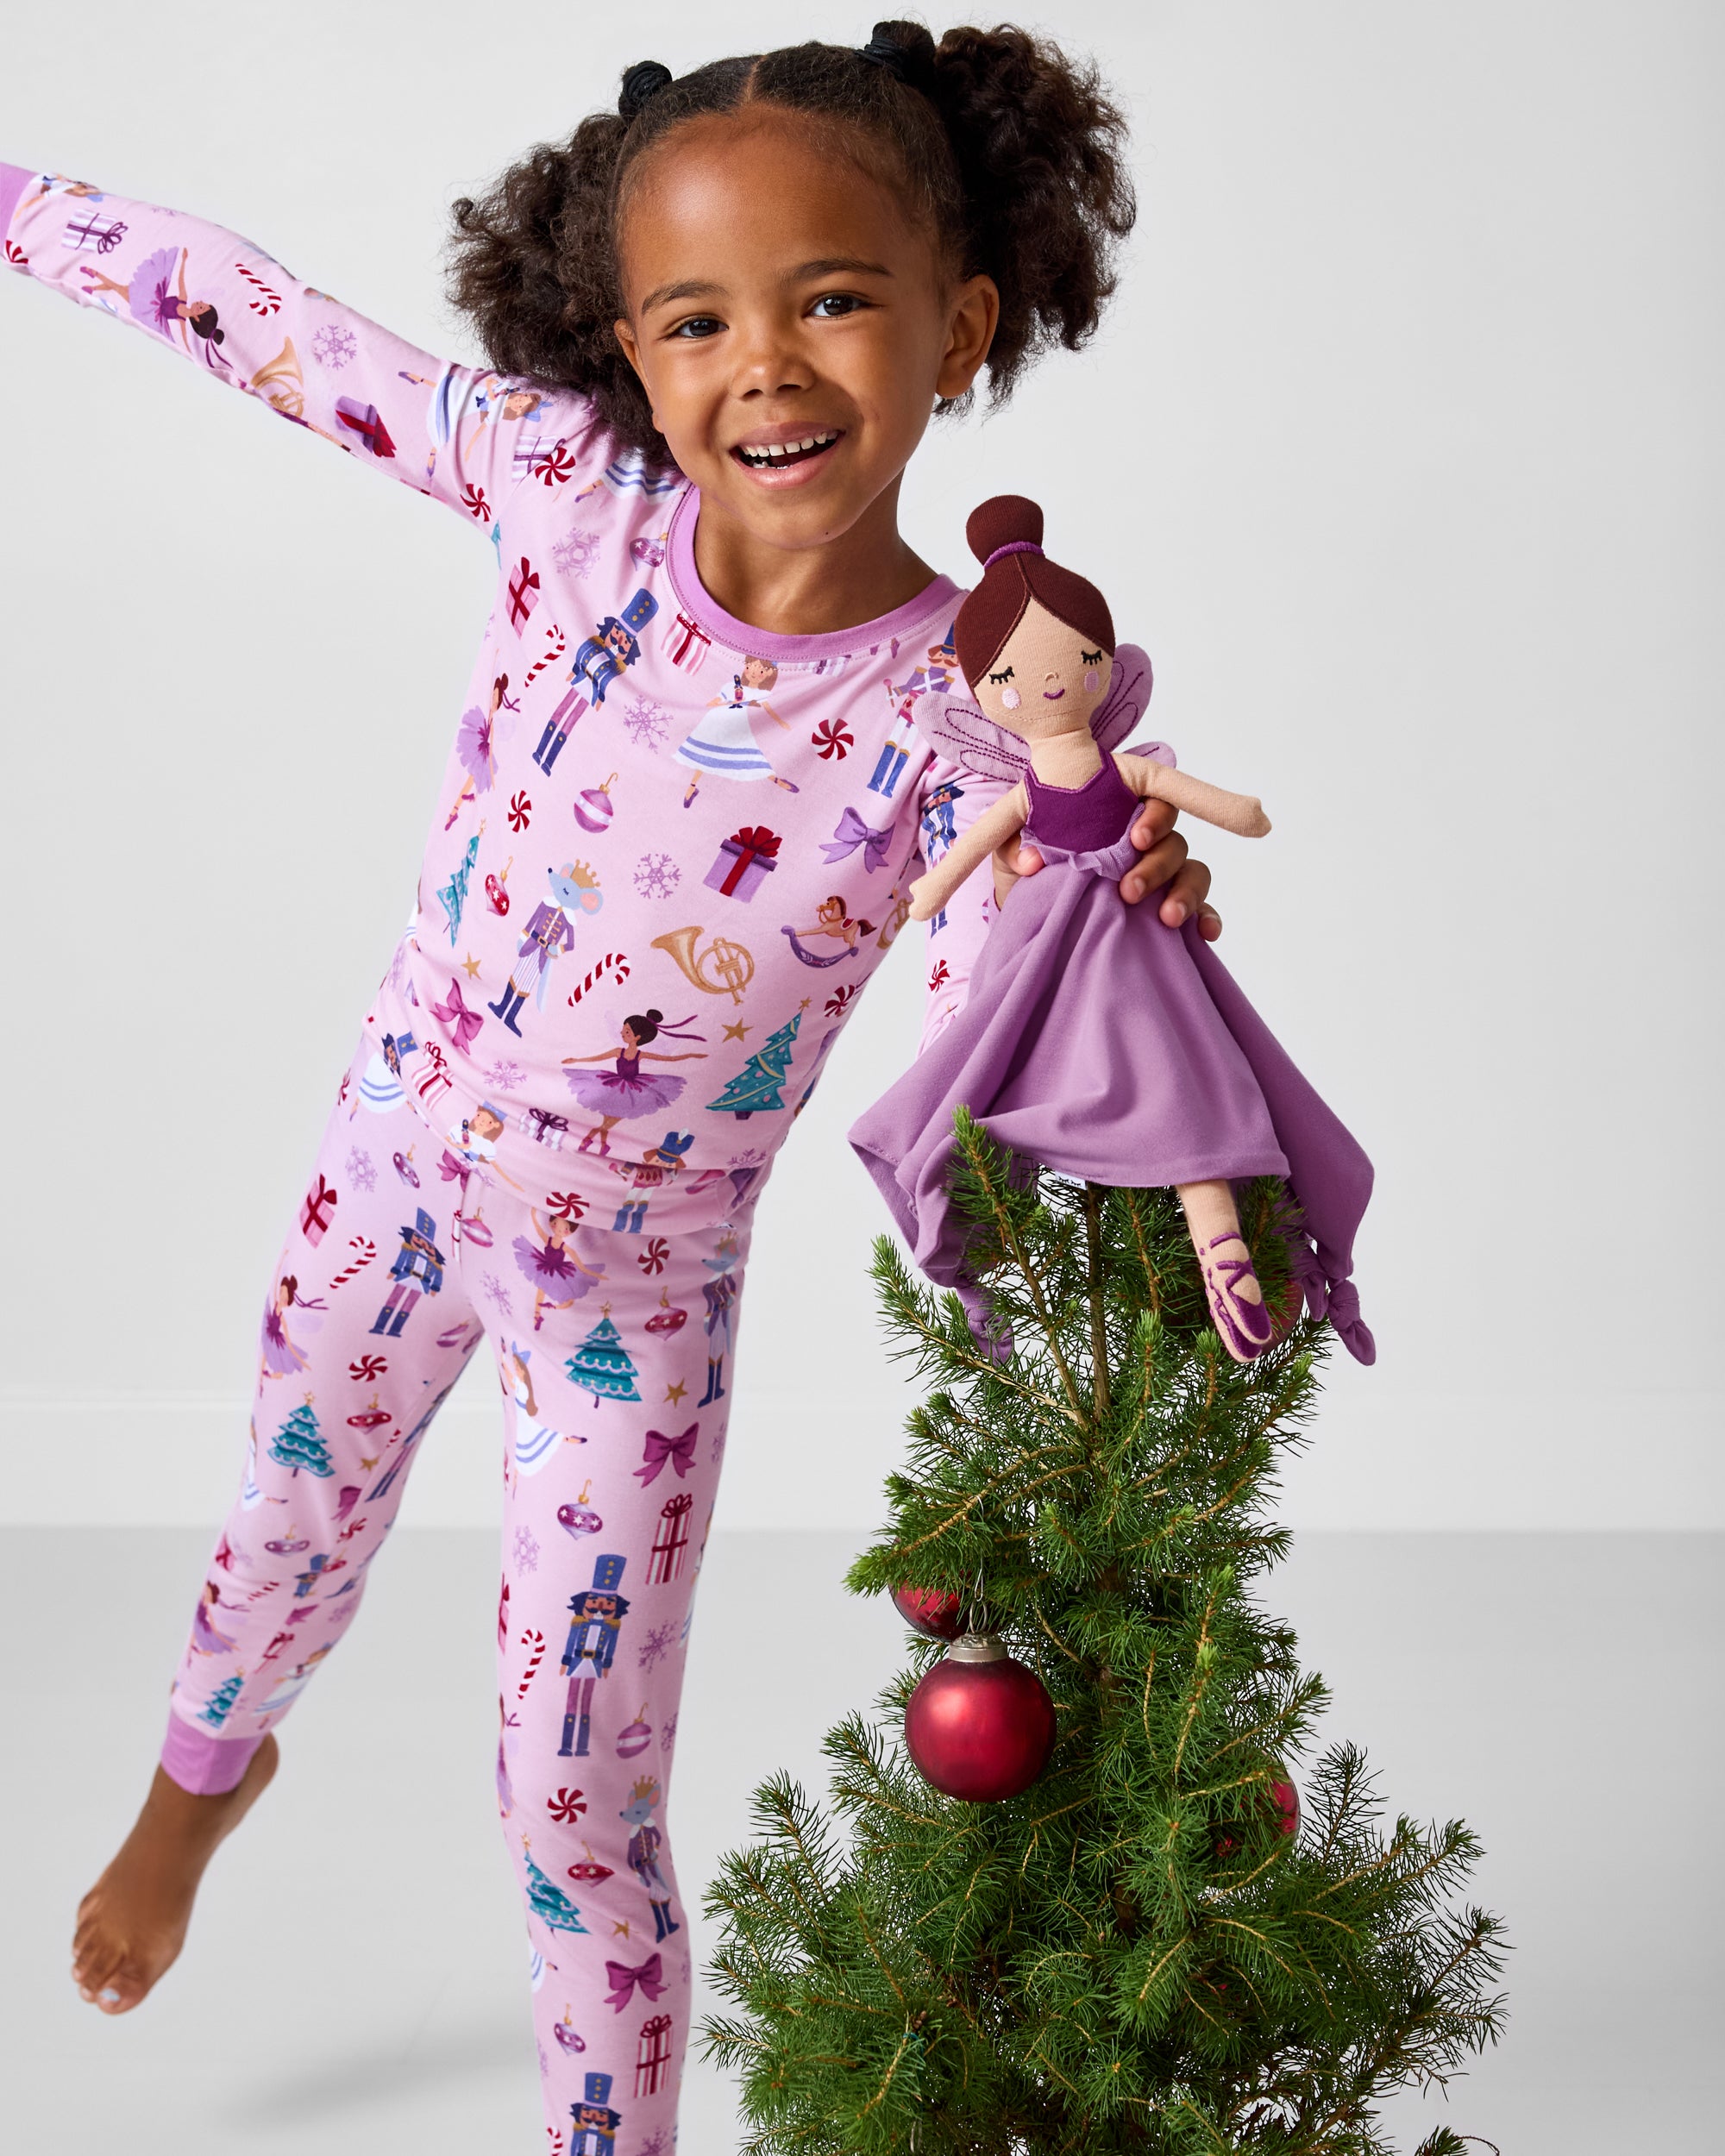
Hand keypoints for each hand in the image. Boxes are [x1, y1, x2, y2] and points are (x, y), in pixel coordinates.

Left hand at [992, 797, 1222, 937]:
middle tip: (1129, 891)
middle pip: (1173, 841)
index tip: (1135, 838)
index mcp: (1115, 815)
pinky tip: (1204, 934)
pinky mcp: (1164, 908)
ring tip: (1166, 919)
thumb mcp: (1013, 852)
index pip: (1151, 802)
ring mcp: (1160, 875)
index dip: (1154, 816)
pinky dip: (1205, 919)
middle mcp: (1145, 843)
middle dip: (1157, 865)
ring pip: (1192, 872)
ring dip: (1185, 893)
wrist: (1027, 912)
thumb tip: (1032, 859)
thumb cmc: (1029, 867)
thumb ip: (1018, 846)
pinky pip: (1200, 910)